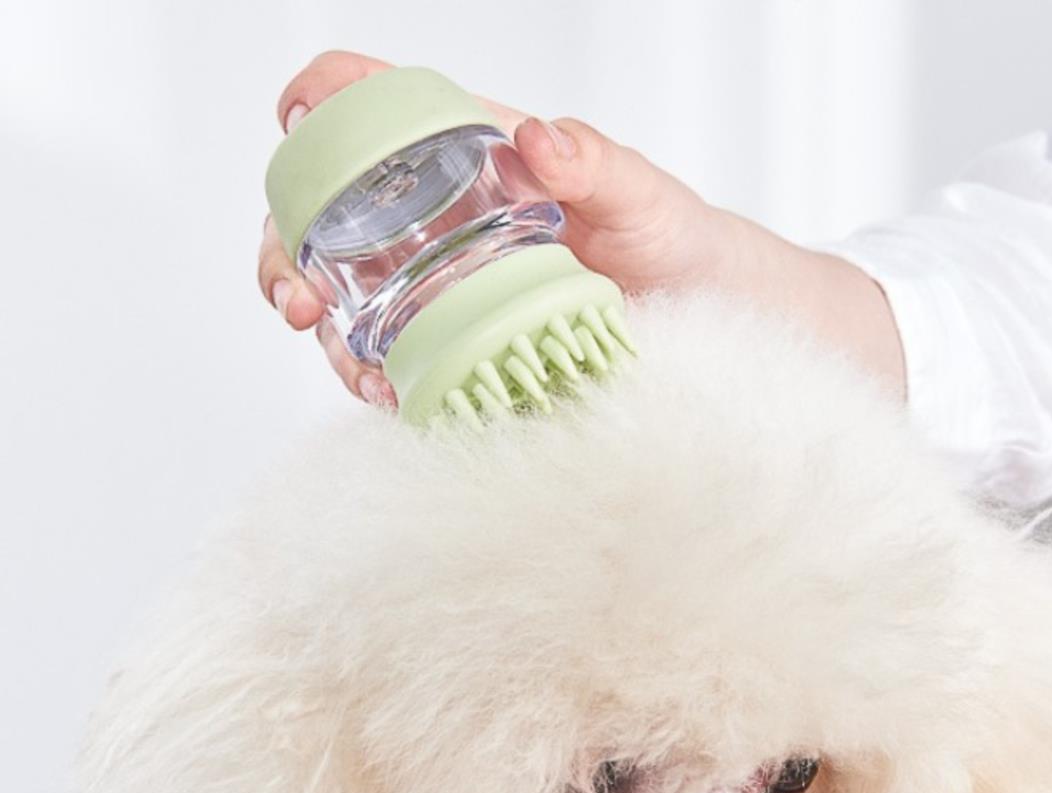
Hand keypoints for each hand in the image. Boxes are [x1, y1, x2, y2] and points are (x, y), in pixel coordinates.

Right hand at [257, 51, 904, 407]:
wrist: (722, 334)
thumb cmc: (686, 249)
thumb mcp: (649, 198)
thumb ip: (597, 165)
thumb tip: (539, 140)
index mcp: (483, 168)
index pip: (388, 116)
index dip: (328, 104)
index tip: (294, 115)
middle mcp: (454, 232)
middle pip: (340, 223)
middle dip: (292, 247)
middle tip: (294, 290)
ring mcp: (453, 300)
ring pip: (356, 304)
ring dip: (327, 330)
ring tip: (344, 357)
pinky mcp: (468, 362)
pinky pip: (402, 368)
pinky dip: (377, 381)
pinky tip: (385, 393)